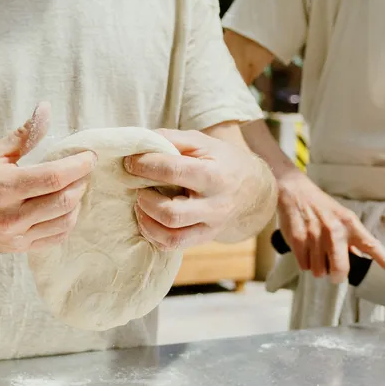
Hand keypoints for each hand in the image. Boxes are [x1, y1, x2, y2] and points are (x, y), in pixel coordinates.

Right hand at [0, 103, 96, 252]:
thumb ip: (23, 135)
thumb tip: (45, 109)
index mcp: (2, 188)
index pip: (53, 178)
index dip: (77, 166)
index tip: (89, 156)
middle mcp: (10, 216)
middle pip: (63, 200)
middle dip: (80, 182)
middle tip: (82, 169)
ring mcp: (15, 236)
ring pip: (64, 221)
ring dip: (77, 202)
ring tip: (75, 186)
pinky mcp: (17, 248)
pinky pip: (55, 238)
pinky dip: (68, 221)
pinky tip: (66, 208)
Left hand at [123, 129, 266, 250]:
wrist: (254, 189)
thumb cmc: (221, 161)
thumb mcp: (201, 142)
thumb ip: (171, 139)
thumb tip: (139, 142)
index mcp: (214, 175)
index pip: (173, 172)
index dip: (145, 165)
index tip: (130, 162)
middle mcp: (214, 205)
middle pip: (171, 213)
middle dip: (145, 200)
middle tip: (137, 187)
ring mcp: (210, 226)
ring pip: (171, 236)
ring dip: (146, 221)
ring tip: (141, 204)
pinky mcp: (203, 239)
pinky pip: (173, 246)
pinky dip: (153, 235)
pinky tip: (148, 218)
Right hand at [275, 171, 384, 282]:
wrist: (295, 192)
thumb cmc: (321, 207)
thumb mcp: (342, 217)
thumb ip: (352, 237)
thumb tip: (361, 255)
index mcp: (350, 224)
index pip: (371, 244)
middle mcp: (335, 231)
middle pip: (341, 269)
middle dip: (337, 277)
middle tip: (334, 275)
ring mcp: (315, 236)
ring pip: (319, 271)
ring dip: (318, 268)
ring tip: (315, 253)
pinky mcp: (298, 239)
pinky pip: (304, 265)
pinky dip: (305, 263)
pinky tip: (305, 250)